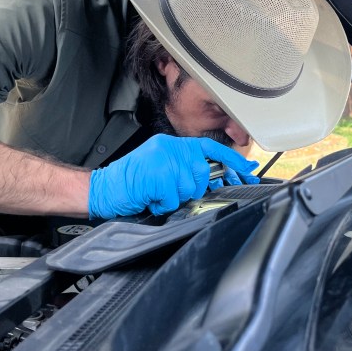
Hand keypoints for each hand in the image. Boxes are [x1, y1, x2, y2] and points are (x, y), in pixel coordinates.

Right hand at [88, 134, 259, 217]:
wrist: (102, 188)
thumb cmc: (130, 182)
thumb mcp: (159, 166)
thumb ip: (183, 167)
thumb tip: (212, 179)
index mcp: (172, 144)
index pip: (210, 148)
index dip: (232, 159)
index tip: (249, 168)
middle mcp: (170, 148)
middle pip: (202, 173)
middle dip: (190, 189)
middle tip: (169, 191)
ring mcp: (164, 161)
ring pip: (189, 189)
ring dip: (174, 199)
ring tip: (155, 194)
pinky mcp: (158, 177)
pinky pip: (174, 200)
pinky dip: (163, 205)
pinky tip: (150, 199)